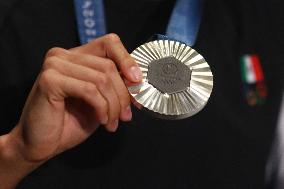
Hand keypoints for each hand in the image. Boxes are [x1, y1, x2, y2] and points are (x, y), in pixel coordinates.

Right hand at [0, 34, 141, 187]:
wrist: (42, 144)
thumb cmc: (71, 122)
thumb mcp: (101, 100)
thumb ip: (115, 86)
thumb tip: (138, 80)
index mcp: (77, 56)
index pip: (109, 43)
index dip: (127, 60)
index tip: (138, 81)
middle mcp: (64, 55)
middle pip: (109, 66)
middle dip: (123, 95)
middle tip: (126, 115)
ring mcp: (55, 64)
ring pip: (102, 79)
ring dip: (114, 105)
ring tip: (113, 122)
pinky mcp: (50, 79)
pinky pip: (89, 90)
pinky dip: (102, 108)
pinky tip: (102, 120)